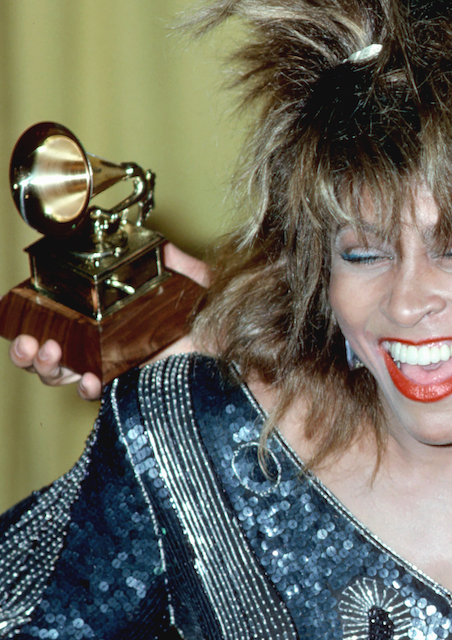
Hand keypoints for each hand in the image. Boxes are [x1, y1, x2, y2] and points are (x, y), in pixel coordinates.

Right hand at [7, 243, 210, 400]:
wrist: (238, 350)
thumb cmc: (215, 320)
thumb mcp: (195, 283)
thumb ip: (178, 262)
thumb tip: (165, 246)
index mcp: (108, 319)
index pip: (61, 319)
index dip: (36, 318)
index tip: (25, 314)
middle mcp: (104, 346)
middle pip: (49, 355)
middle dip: (27, 352)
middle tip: (29, 342)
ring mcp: (113, 368)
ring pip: (61, 376)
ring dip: (46, 367)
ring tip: (50, 353)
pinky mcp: (128, 386)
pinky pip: (95, 393)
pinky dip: (85, 388)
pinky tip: (88, 378)